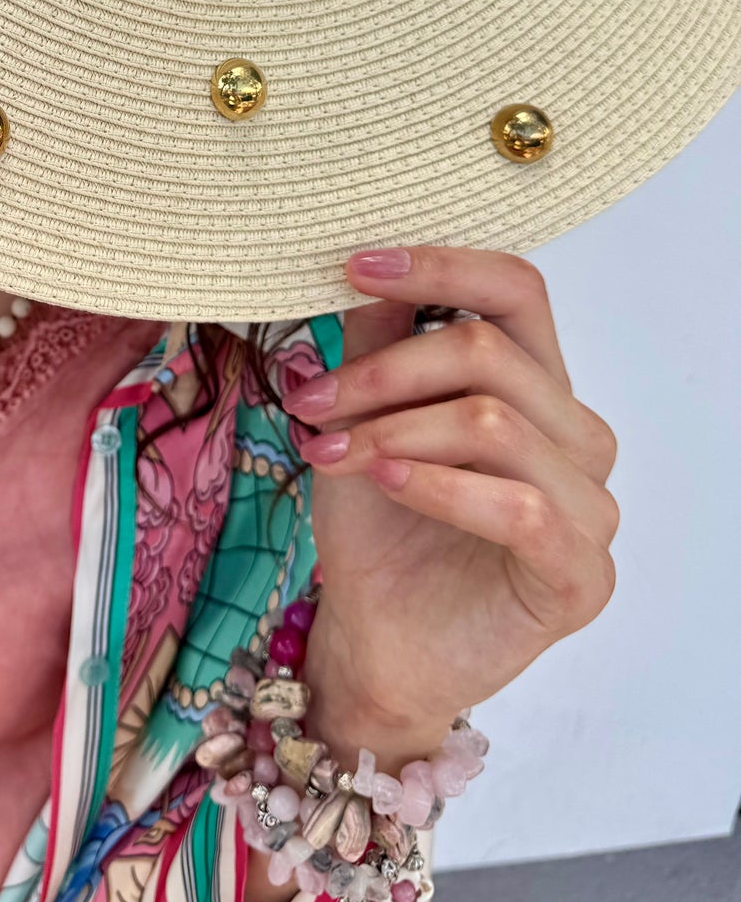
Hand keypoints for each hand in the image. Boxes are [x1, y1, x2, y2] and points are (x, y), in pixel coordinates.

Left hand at [287, 245, 620, 769]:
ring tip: (329, 451)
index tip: (354, 266)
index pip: (517, 291)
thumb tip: (366, 262)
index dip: (440, 267)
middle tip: (312, 400)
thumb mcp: (364, 414)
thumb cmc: (381, 525)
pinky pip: (519, 509)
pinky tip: (385, 481)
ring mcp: (588, 508)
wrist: (376, 638)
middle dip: (385, 370)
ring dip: (393, 430)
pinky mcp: (581, 576)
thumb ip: (379, 339)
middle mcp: (577, 437)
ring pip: (494, 424)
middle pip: (490, 353)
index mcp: (537, 386)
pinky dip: (438, 486)